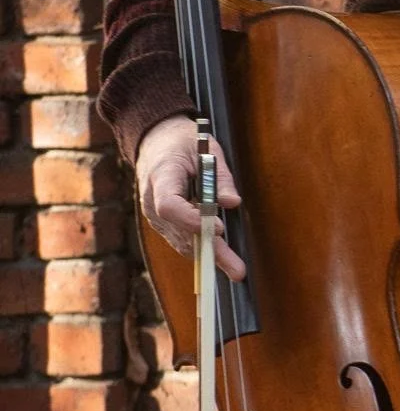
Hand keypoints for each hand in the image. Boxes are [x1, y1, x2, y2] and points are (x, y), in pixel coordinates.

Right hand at [135, 114, 245, 280]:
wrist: (155, 141)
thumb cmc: (182, 141)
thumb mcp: (207, 148)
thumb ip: (220, 176)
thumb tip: (233, 203)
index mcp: (161, 175)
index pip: (169, 205)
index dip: (193, 220)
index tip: (218, 227)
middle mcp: (151, 200)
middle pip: (179, 232)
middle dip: (211, 250)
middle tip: (236, 269)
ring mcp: (154, 215)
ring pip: (181, 241)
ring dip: (209, 256)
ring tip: (235, 270)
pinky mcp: (162, 223)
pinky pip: (181, 239)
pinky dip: (201, 248)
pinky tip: (222, 259)